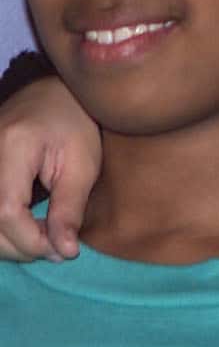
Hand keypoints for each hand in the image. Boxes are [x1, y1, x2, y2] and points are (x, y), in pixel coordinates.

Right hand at [0, 74, 98, 261]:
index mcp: (12, 147)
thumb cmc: (74, 123)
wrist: (50, 94)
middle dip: (21, 246)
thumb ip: (69, 209)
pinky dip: (2, 230)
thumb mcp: (82, 164)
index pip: (7, 212)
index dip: (31, 240)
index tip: (62, 252)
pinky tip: (28, 229)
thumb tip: (63, 253)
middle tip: (58, 249)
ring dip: (10, 242)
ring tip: (46, 238)